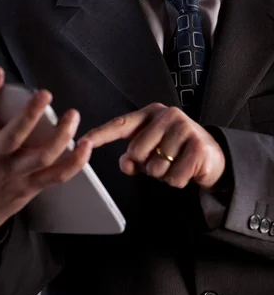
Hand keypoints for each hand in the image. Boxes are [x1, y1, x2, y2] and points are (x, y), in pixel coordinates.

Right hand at [0, 66, 92, 237]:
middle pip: (15, 135)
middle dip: (30, 114)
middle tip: (45, 93)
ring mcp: (14, 173)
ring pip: (41, 156)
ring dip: (61, 137)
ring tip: (73, 115)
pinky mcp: (30, 186)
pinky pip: (56, 176)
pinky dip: (74, 163)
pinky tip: (85, 146)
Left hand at [81, 103, 224, 189]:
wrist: (213, 156)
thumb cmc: (176, 151)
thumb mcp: (151, 151)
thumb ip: (133, 157)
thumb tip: (125, 163)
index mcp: (151, 113)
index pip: (120, 124)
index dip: (99, 135)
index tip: (81, 142)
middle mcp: (167, 115)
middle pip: (136, 151)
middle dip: (146, 164)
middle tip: (163, 159)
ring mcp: (184, 128)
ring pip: (155, 167)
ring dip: (163, 174)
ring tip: (176, 163)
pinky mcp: (198, 146)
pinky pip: (173, 177)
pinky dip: (177, 180)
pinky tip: (187, 169)